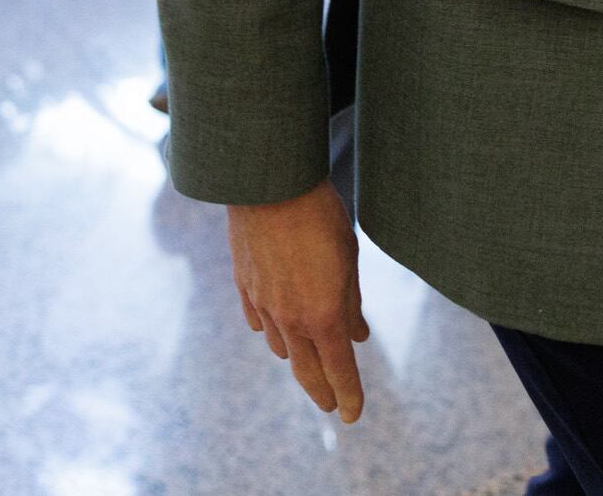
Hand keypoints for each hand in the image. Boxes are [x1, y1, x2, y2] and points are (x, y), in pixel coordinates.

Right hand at [229, 179, 371, 422]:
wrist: (269, 186)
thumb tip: (358, 337)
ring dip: (298, 359)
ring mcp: (262, 305)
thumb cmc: (320, 217)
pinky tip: (275, 332)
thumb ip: (352, 303)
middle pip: (306, 371)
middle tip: (334, 406)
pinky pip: (258, 323)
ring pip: (280, 347)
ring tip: (310, 364)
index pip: (339, 370)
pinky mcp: (244, 287)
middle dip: (322, 393)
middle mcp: (290, 319)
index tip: (353, 415)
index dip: (349, 395)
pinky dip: (271, 333)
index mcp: (323, 315)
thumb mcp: (349, 259)